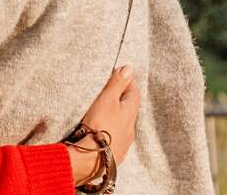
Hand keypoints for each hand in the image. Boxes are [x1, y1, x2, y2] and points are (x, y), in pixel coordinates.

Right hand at [68, 65, 140, 183]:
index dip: (128, 82)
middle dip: (123, 98)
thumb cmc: (100, 125)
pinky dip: (112, 129)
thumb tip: (129, 68)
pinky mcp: (116, 151)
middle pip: (130, 108)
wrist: (93, 158)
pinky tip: (105, 130)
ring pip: (124, 123)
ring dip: (118, 115)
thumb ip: (117, 84)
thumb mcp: (107, 99)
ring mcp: (124, 140)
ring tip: (107, 110)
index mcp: (130, 111)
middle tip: (114, 89)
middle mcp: (131, 127)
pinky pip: (117, 136)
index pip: (134, 92)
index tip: (122, 74)